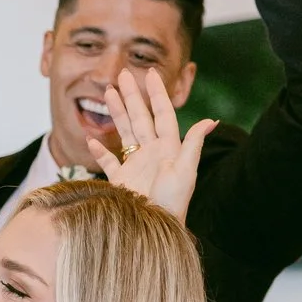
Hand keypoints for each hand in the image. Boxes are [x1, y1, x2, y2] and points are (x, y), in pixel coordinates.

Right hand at [88, 67, 213, 221]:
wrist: (154, 228)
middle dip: (131, 96)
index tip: (150, 74)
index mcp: (169, 148)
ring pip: (124, 132)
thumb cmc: (173, 202)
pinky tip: (91, 139)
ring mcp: (136, 165)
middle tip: (122, 74)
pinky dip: (99, 151)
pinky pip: (109, 161)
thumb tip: (210, 120)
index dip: (156, 94)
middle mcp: (152, 152)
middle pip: (140, 117)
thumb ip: (193, 143)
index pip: (162, 114)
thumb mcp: (186, 171)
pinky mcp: (121, 180)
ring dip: (116, 113)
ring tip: (107, 93)